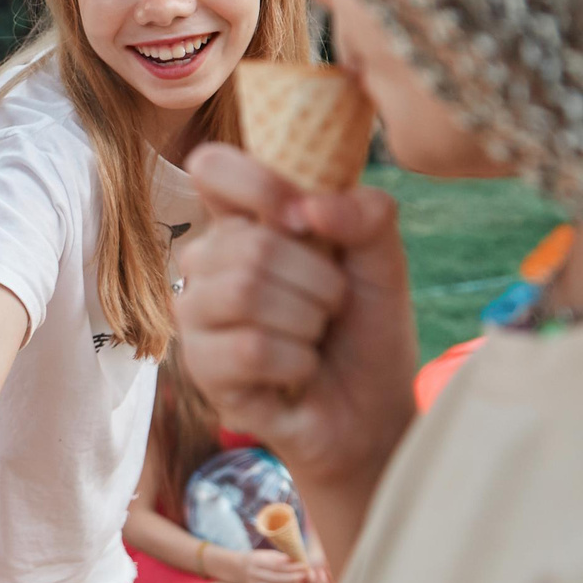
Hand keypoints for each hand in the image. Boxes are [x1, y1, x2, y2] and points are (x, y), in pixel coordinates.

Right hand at [175, 144, 418, 499]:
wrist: (372, 414)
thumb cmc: (365, 333)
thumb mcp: (384, 263)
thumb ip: (366, 215)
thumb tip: (308, 209)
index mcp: (243, 225)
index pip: (212, 169)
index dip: (259, 184)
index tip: (305, 220)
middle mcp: (208, 265)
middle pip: (250, 244)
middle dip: (317, 281)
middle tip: (332, 306)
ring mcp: (198, 318)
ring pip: (244, 291)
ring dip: (307, 320)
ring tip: (315, 337)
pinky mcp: (203, 370)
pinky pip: (249, 348)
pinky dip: (296, 360)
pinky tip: (300, 371)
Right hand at [229, 546, 307, 582]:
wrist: (238, 569)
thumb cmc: (258, 559)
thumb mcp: (267, 554)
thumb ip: (281, 558)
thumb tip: (298, 562)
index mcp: (256, 561)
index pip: (276, 565)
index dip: (291, 566)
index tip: (303, 565)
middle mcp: (253, 574)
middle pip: (276, 578)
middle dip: (293, 577)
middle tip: (305, 576)